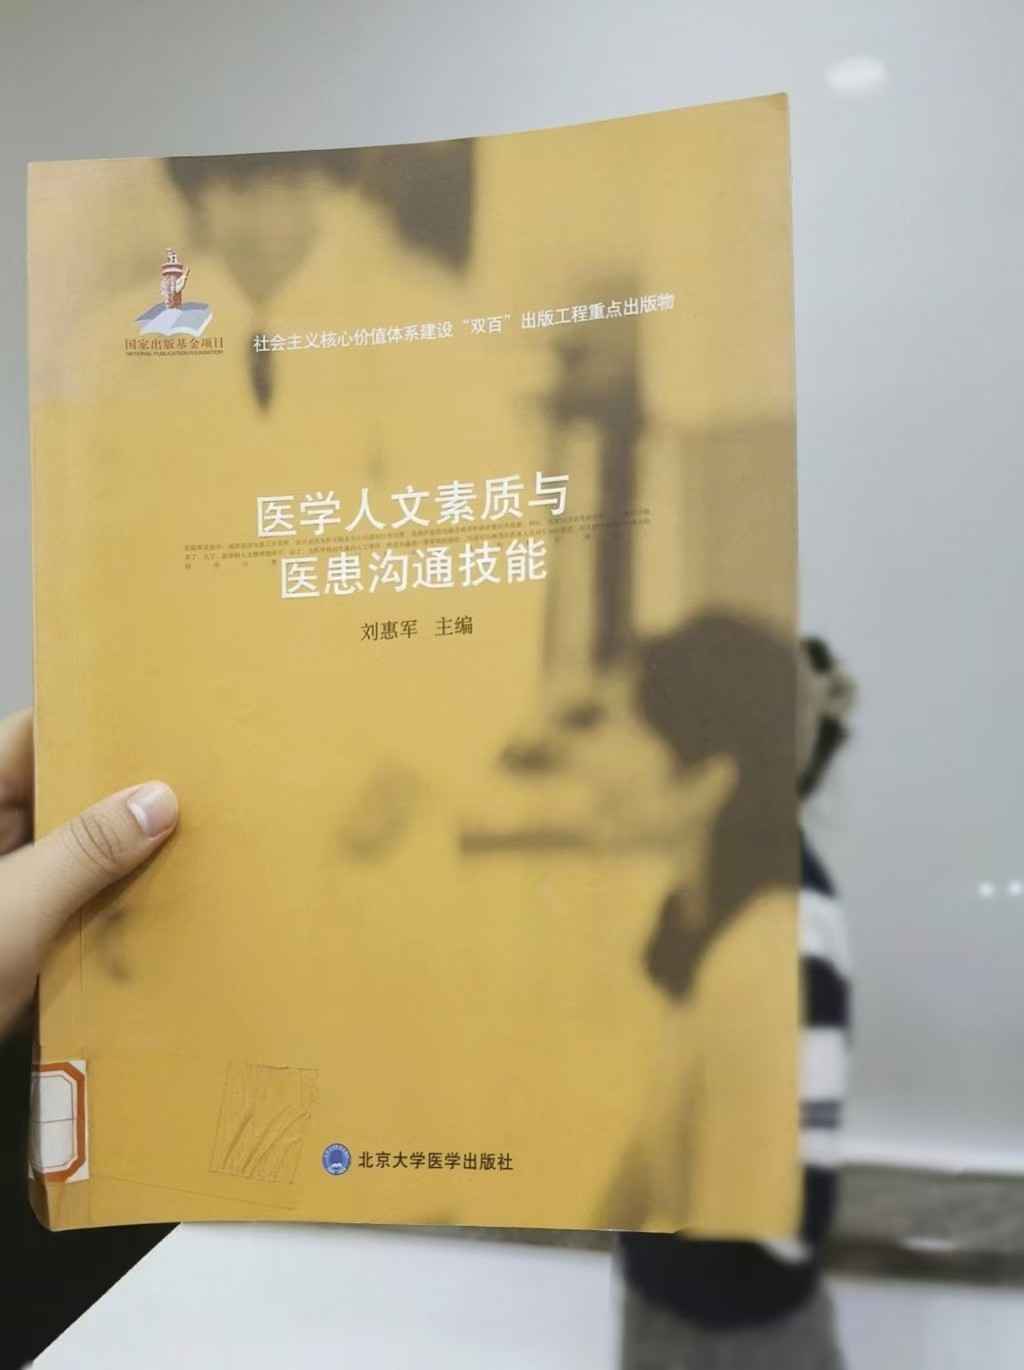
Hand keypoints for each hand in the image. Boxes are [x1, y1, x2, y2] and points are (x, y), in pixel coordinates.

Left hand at [0, 709, 177, 1036]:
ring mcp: (3, 886)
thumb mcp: (14, 911)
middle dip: (119, 790)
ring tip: (190, 835)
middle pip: (55, 791)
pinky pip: (66, 896)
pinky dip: (104, 898)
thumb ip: (83, 852)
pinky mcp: (13, 932)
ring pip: (66, 847)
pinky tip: (157, 901)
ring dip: (118, 850)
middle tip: (194, 783)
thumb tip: (157, 800)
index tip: (161, 722)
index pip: (31, 737)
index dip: (91, 722)